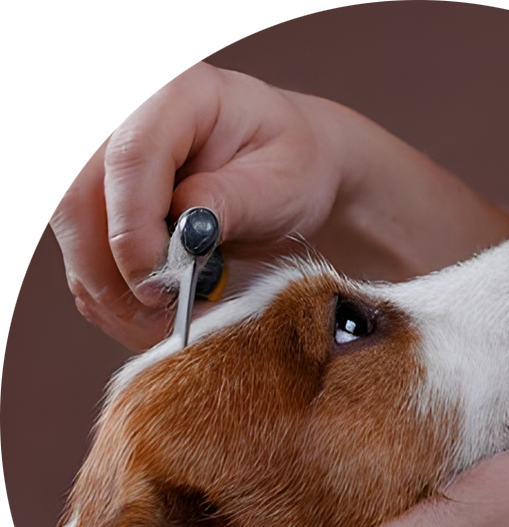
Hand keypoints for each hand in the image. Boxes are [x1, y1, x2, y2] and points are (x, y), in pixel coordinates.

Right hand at [48, 62, 508, 350]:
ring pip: (77, 244)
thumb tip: (181, 241)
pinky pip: (95, 268)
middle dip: (113, 273)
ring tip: (169, 329)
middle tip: (162, 320)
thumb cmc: (312, 165)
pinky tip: (164, 322)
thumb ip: (229, 206)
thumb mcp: (288, 180)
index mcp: (175, 99)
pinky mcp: (124, 218)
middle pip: (77, 204)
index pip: (123, 161)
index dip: (136, 229)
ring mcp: (123, 175)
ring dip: (112, 298)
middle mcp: (136, 130)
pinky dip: (119, 305)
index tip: (166, 284)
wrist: (314, 172)